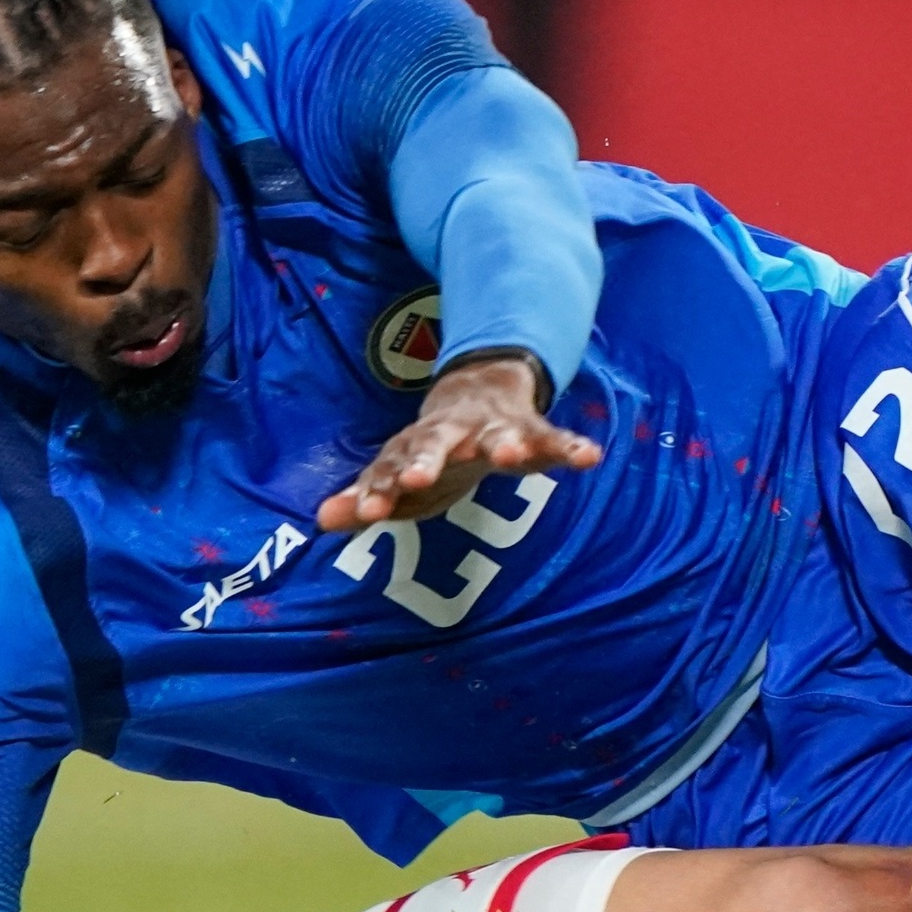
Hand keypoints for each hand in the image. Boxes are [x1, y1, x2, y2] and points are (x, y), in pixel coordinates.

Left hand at [316, 351, 604, 531]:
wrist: (481, 390)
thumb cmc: (436, 449)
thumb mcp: (401, 474)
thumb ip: (368, 497)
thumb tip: (322, 521)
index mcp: (415, 446)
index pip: (392, 468)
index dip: (380, 489)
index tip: (367, 511)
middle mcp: (451, 432)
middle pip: (434, 444)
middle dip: (427, 460)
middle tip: (417, 478)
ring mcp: (493, 428)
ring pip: (497, 436)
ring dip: (505, 443)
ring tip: (515, 453)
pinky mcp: (532, 430)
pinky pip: (555, 439)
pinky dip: (571, 447)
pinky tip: (589, 457)